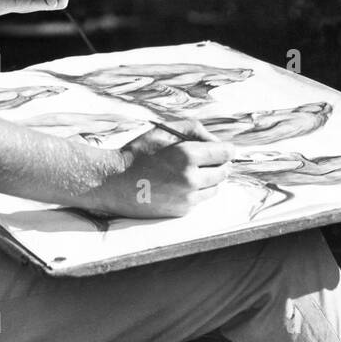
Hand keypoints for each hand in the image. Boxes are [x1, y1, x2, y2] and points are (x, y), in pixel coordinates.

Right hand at [84, 119, 231, 218]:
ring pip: (215, 188)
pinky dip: (197, 191)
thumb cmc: (138, 152)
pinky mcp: (181, 211)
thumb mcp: (164, 130)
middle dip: (219, 163)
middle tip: (206, 158)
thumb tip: (217, 141)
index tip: (223, 148)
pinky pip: (200, 200)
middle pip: (224, 172)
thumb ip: (194, 129)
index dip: (226, 149)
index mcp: (187, 156)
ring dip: (210, 179)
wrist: (114, 182)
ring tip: (191, 171)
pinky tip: (179, 184)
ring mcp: (187, 198)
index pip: (226, 153)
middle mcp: (191, 179)